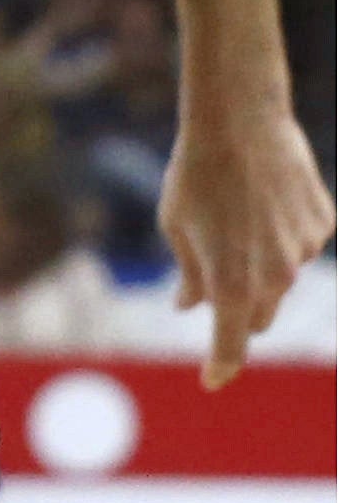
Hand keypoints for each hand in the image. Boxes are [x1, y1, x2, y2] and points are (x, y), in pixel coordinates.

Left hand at [159, 78, 337, 387]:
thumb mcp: (177, 227)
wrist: (240, 123)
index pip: (231, 342)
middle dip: (237, 310)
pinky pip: (300, 244)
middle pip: (259, 315)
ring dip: (259, 265)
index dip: (221, 364)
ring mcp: (306, 250)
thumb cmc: (195, 176)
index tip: (213, 379)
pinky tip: (264, 200)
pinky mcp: (324, 225)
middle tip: (214, 285)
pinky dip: (282, 235)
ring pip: (280, 277)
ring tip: (236, 217)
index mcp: (234, 283)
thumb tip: (191, 306)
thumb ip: (190, 274)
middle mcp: (277, 275)